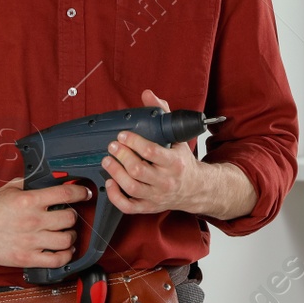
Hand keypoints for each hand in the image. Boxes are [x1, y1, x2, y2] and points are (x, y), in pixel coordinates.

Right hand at [0, 178, 91, 269]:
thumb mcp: (10, 189)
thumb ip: (30, 183)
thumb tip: (49, 178)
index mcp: (29, 200)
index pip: (65, 193)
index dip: (80, 192)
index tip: (84, 193)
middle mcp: (33, 220)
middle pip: (69, 218)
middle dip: (72, 216)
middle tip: (68, 216)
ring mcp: (31, 241)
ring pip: (66, 240)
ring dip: (71, 236)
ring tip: (66, 234)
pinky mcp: (27, 258)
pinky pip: (56, 260)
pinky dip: (65, 256)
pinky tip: (64, 250)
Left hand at [102, 89, 207, 215]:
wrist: (196, 189)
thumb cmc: (183, 163)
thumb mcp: (177, 137)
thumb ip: (162, 114)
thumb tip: (148, 95)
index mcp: (174, 162)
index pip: (151, 151)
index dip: (133, 141)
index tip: (123, 134)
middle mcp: (166, 181)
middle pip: (137, 170)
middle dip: (121, 156)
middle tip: (113, 146)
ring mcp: (156, 195)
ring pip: (131, 187)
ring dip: (115, 172)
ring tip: (107, 160)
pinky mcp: (149, 207)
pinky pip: (128, 206)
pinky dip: (116, 196)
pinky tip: (110, 182)